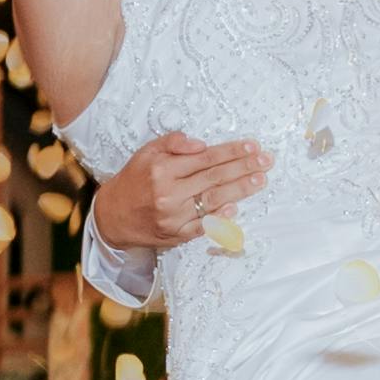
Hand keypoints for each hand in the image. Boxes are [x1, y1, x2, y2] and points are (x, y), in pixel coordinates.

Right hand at [94, 130, 270, 250]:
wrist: (112, 217)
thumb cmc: (133, 181)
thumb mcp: (146, 153)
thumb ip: (172, 144)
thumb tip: (201, 145)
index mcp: (162, 169)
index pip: (205, 158)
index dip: (231, 152)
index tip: (252, 147)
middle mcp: (168, 193)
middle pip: (214, 178)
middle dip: (243, 168)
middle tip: (267, 161)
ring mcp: (173, 216)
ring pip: (213, 200)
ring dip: (240, 190)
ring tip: (261, 180)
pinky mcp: (176, 235)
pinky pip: (203, 225)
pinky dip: (220, 216)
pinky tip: (236, 207)